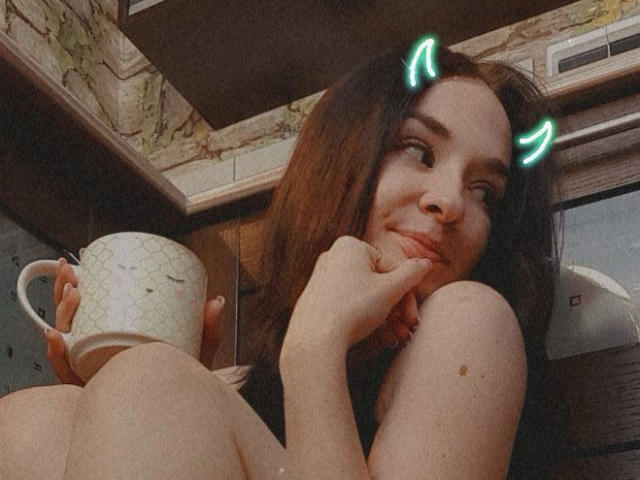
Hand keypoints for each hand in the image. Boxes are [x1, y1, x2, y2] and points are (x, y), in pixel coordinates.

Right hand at [46, 258, 225, 385]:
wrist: (182, 416)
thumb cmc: (183, 381)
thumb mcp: (196, 350)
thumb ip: (207, 328)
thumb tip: (216, 301)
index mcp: (119, 339)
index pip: (92, 310)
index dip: (75, 288)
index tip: (74, 268)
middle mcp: (102, 353)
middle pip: (72, 321)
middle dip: (64, 295)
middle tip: (72, 278)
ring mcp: (95, 370)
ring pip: (66, 341)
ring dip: (63, 314)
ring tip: (74, 297)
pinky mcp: (92, 388)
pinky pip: (68, 373)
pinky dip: (58, 354)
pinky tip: (57, 337)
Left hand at [283, 236, 431, 357]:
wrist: (314, 341)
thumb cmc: (353, 310)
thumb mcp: (390, 290)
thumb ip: (412, 274)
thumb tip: (425, 263)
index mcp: (350, 246)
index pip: (391, 269)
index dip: (407, 296)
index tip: (413, 318)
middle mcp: (333, 257)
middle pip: (378, 284)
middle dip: (396, 310)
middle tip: (405, 332)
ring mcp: (322, 278)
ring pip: (364, 297)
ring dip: (384, 318)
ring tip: (392, 339)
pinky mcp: (315, 299)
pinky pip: (348, 305)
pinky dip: (364, 320)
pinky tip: (376, 339)